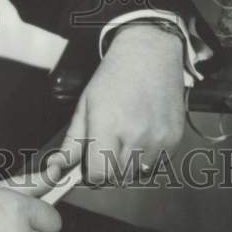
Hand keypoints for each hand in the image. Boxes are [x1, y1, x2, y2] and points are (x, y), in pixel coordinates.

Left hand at [50, 23, 185, 185]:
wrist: (150, 54)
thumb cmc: (114, 76)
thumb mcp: (86, 104)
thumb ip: (73, 140)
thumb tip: (57, 167)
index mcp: (108, 123)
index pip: (98, 174)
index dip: (91, 173)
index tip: (90, 163)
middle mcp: (135, 134)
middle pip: (117, 177)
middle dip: (107, 168)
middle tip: (106, 146)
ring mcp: (158, 139)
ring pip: (137, 174)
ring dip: (127, 165)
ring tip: (125, 137)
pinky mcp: (174, 140)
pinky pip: (156, 165)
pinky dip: (146, 159)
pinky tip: (142, 135)